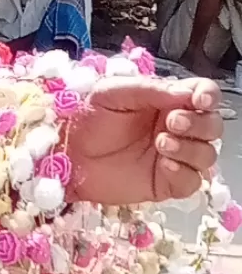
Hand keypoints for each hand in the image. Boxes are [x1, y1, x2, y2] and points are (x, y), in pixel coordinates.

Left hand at [67, 77, 220, 205]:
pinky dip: (184, 173)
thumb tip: (187, 93)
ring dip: (191, 148)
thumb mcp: (112, 91)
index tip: (199, 101)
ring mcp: (171, 157)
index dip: (208, 97)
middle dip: (199, 124)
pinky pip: (191, 182)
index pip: (202, 95)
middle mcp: (174, 127)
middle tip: (172, 122)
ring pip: (206, 155)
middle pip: (212, 126)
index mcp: (165, 100)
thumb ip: (151, 90)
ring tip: (161, 142)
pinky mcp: (164, 183)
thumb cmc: (83, 115)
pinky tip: (164, 164)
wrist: (61, 151)